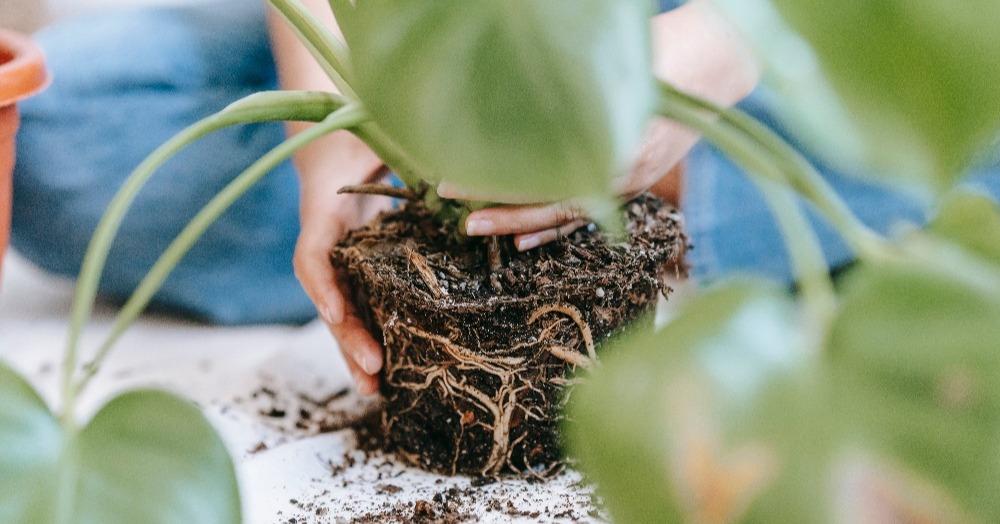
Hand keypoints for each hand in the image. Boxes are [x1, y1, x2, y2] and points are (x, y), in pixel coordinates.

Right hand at [292, 130, 389, 395]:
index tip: (336, 313)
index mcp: (323, 210)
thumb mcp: (376, 131)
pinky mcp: (358, 268)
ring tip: (374, 390)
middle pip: (330, 298)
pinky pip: (362, 306)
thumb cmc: (357, 131)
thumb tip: (448, 174)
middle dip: (348, 337)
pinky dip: (371, 336)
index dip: (322, 286)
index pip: (313, 253)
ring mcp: (341, 259)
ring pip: (344, 312)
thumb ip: (401, 149)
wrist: (337, 141)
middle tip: (371, 370)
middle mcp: (328, 242)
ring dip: (356, 351)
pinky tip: (387, 370)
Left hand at [449, 0, 758, 248]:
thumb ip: (571, 88)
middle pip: (550, 198)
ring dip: (519, 221)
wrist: (717, 63)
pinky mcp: (632, 184)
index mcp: (616, 139)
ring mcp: (629, 181)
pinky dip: (553, 228)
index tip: (454, 177)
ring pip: (566, 212)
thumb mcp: (618, 66)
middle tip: (453, 198)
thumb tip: (506, 94)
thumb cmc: (666, 54)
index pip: (543, 171)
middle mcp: (622, 168)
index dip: (496, 178)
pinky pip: (587, 215)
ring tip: (476, 226)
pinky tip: (523, 239)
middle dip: (498, 203)